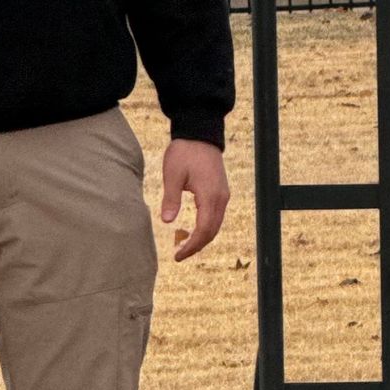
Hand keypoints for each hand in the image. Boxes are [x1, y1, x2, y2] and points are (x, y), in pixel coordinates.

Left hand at [161, 139, 228, 259]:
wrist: (200, 134)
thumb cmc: (185, 152)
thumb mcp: (172, 175)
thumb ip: (171, 199)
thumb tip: (167, 221)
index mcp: (210, 196)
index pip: (204, 230)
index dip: (192, 246)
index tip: (178, 255)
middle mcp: (221, 198)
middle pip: (212, 231)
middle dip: (197, 246)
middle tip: (179, 255)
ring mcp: (223, 195)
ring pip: (216, 225)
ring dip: (203, 238)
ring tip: (185, 246)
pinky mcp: (221, 191)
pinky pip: (216, 216)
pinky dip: (207, 227)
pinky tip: (194, 230)